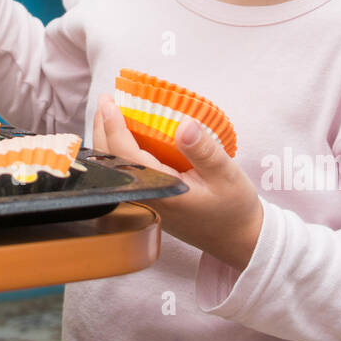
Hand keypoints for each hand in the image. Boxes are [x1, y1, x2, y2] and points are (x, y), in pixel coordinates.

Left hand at [94, 93, 263, 271]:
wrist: (238, 240)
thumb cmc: (234, 208)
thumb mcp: (226, 174)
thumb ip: (203, 150)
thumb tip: (184, 124)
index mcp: (162, 191)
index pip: (126, 156)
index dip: (114, 127)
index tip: (109, 103)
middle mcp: (147, 199)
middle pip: (111, 162)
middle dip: (103, 129)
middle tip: (105, 100)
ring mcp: (145, 204)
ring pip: (115, 170)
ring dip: (108, 140)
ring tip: (109, 113)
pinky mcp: (150, 204)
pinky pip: (126, 174)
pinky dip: (119, 153)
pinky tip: (125, 137)